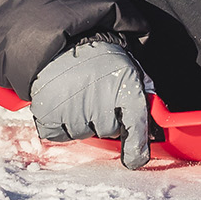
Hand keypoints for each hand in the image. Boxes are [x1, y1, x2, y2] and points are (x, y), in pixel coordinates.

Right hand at [28, 36, 158, 167]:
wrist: (61, 41)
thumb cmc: (99, 57)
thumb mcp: (130, 70)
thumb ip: (143, 97)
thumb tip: (151, 128)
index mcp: (125, 88)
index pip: (135, 128)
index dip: (136, 147)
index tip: (134, 157)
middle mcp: (99, 101)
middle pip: (107, 131)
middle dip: (104, 118)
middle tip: (97, 96)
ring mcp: (73, 109)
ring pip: (82, 134)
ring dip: (81, 121)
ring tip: (78, 96)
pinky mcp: (49, 114)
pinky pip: (59, 135)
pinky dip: (60, 124)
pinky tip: (63, 104)